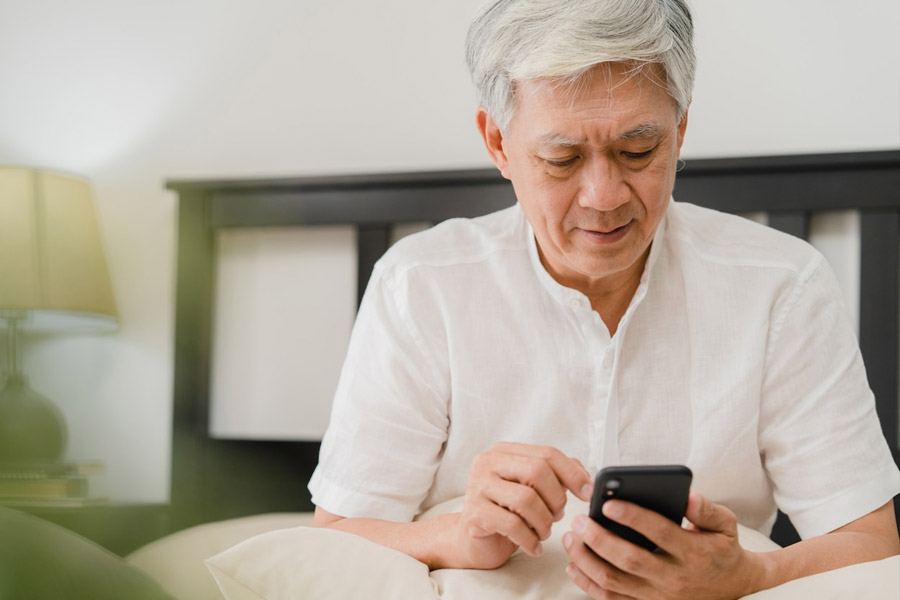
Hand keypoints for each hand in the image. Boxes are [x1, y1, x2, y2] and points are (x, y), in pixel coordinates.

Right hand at [443, 442, 591, 569]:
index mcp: (505, 451)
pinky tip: (534, 547)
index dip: (572, 473)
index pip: (546, 454)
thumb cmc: (507, 512)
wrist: (474, 541)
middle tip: (558, 516)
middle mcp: (488, 462)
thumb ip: (555, 476)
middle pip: (537, 471)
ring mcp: (477, 485)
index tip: (587, 492)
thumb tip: (584, 476)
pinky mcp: (474, 513)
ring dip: (544, 522)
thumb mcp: (532, 489)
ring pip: (526, 499)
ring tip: (544, 533)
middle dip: (556, 498)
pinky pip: (513, 525)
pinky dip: (530, 539)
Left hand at [562, 491, 763, 598]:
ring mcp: (658, 595)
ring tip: (571, 537)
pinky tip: (574, 565)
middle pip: (629, 560)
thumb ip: (706, 509)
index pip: (660, 533)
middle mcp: (674, 577)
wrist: (733, 587)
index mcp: (693, 552)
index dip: (633, 517)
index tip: (609, 502)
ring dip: (587, 560)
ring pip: (614, 581)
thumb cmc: (722, 549)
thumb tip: (688, 496)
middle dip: (599, 538)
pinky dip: (588, 583)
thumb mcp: (725, 525)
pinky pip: (611, 598)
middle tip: (579, 520)